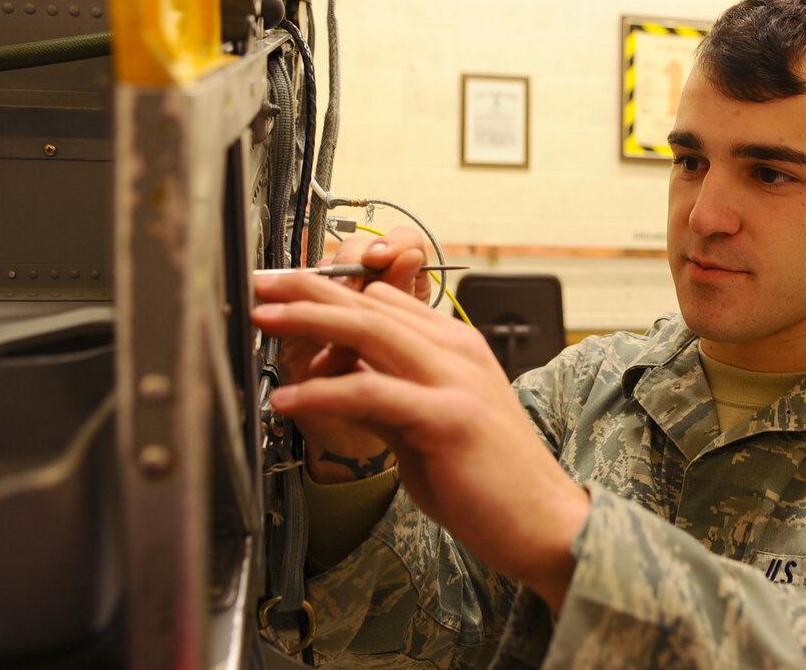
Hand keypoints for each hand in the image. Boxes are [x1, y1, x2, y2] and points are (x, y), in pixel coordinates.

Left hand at [251, 275, 590, 611]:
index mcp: (457, 347)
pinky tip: (288, 400)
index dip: (331, 295)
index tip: (286, 296)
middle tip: (261, 283)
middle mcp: (458, 352)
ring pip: (370, 330)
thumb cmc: (489, 480)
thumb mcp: (427, 425)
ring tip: (263, 318)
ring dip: (309, 319)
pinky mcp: (448, 417)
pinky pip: (371, 391)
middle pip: (371, 304)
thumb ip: (387, 396)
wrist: (544, 523)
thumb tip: (340, 381)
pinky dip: (322, 391)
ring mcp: (456, 380)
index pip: (386, 302)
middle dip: (308, 288)